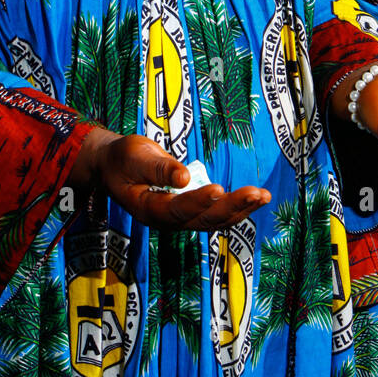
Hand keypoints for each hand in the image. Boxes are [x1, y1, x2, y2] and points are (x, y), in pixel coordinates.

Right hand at [72, 127, 269, 230]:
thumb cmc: (122, 158)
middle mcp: (166, 219)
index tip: (219, 188)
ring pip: (214, 220)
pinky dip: (236, 207)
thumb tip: (184, 177)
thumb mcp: (133, 156)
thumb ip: (157, 167)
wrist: (113, 165)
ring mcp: (179, 217)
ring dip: (240, 209)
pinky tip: (256, 198)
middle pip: (203, 219)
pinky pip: (215, 213)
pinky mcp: (189, 210)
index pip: (177, 209)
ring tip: (264, 196)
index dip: (198, 201)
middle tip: (257, 193)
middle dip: (232, 206)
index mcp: (148, 208)